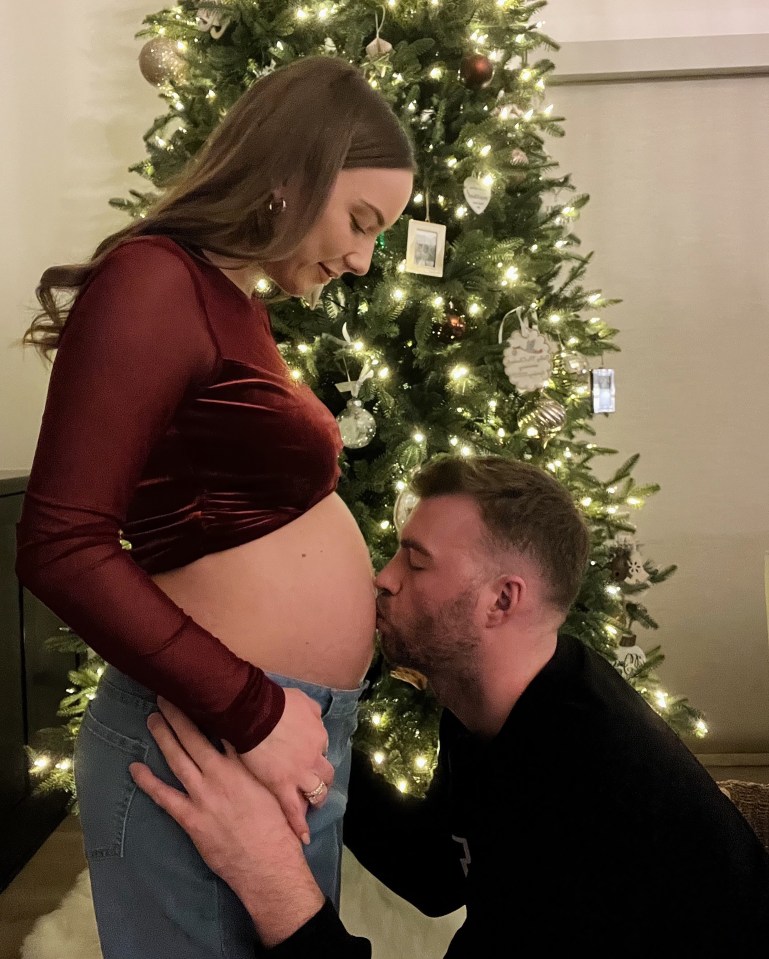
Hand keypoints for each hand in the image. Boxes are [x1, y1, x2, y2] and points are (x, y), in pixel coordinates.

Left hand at [129, 699, 324, 946]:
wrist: (269, 864)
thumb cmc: (278, 826)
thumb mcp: (276, 786)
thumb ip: (262, 763)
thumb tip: (256, 742)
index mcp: (245, 765)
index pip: (224, 726)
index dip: (210, 707)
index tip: (200, 690)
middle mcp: (222, 774)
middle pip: (195, 737)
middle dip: (179, 714)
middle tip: (166, 695)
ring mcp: (204, 796)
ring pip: (178, 759)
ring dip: (163, 736)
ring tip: (152, 718)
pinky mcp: (191, 819)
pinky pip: (164, 797)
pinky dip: (148, 781)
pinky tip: (136, 767)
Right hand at [238, 686, 333, 843]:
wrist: (255, 714)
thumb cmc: (275, 702)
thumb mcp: (301, 699)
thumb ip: (311, 710)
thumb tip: (315, 716)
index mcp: (318, 735)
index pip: (320, 748)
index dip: (313, 753)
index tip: (306, 756)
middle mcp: (313, 758)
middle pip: (325, 774)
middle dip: (322, 780)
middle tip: (316, 785)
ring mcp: (299, 774)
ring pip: (315, 793)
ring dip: (315, 801)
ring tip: (312, 807)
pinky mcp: (282, 787)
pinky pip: (293, 810)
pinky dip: (299, 825)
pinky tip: (303, 837)